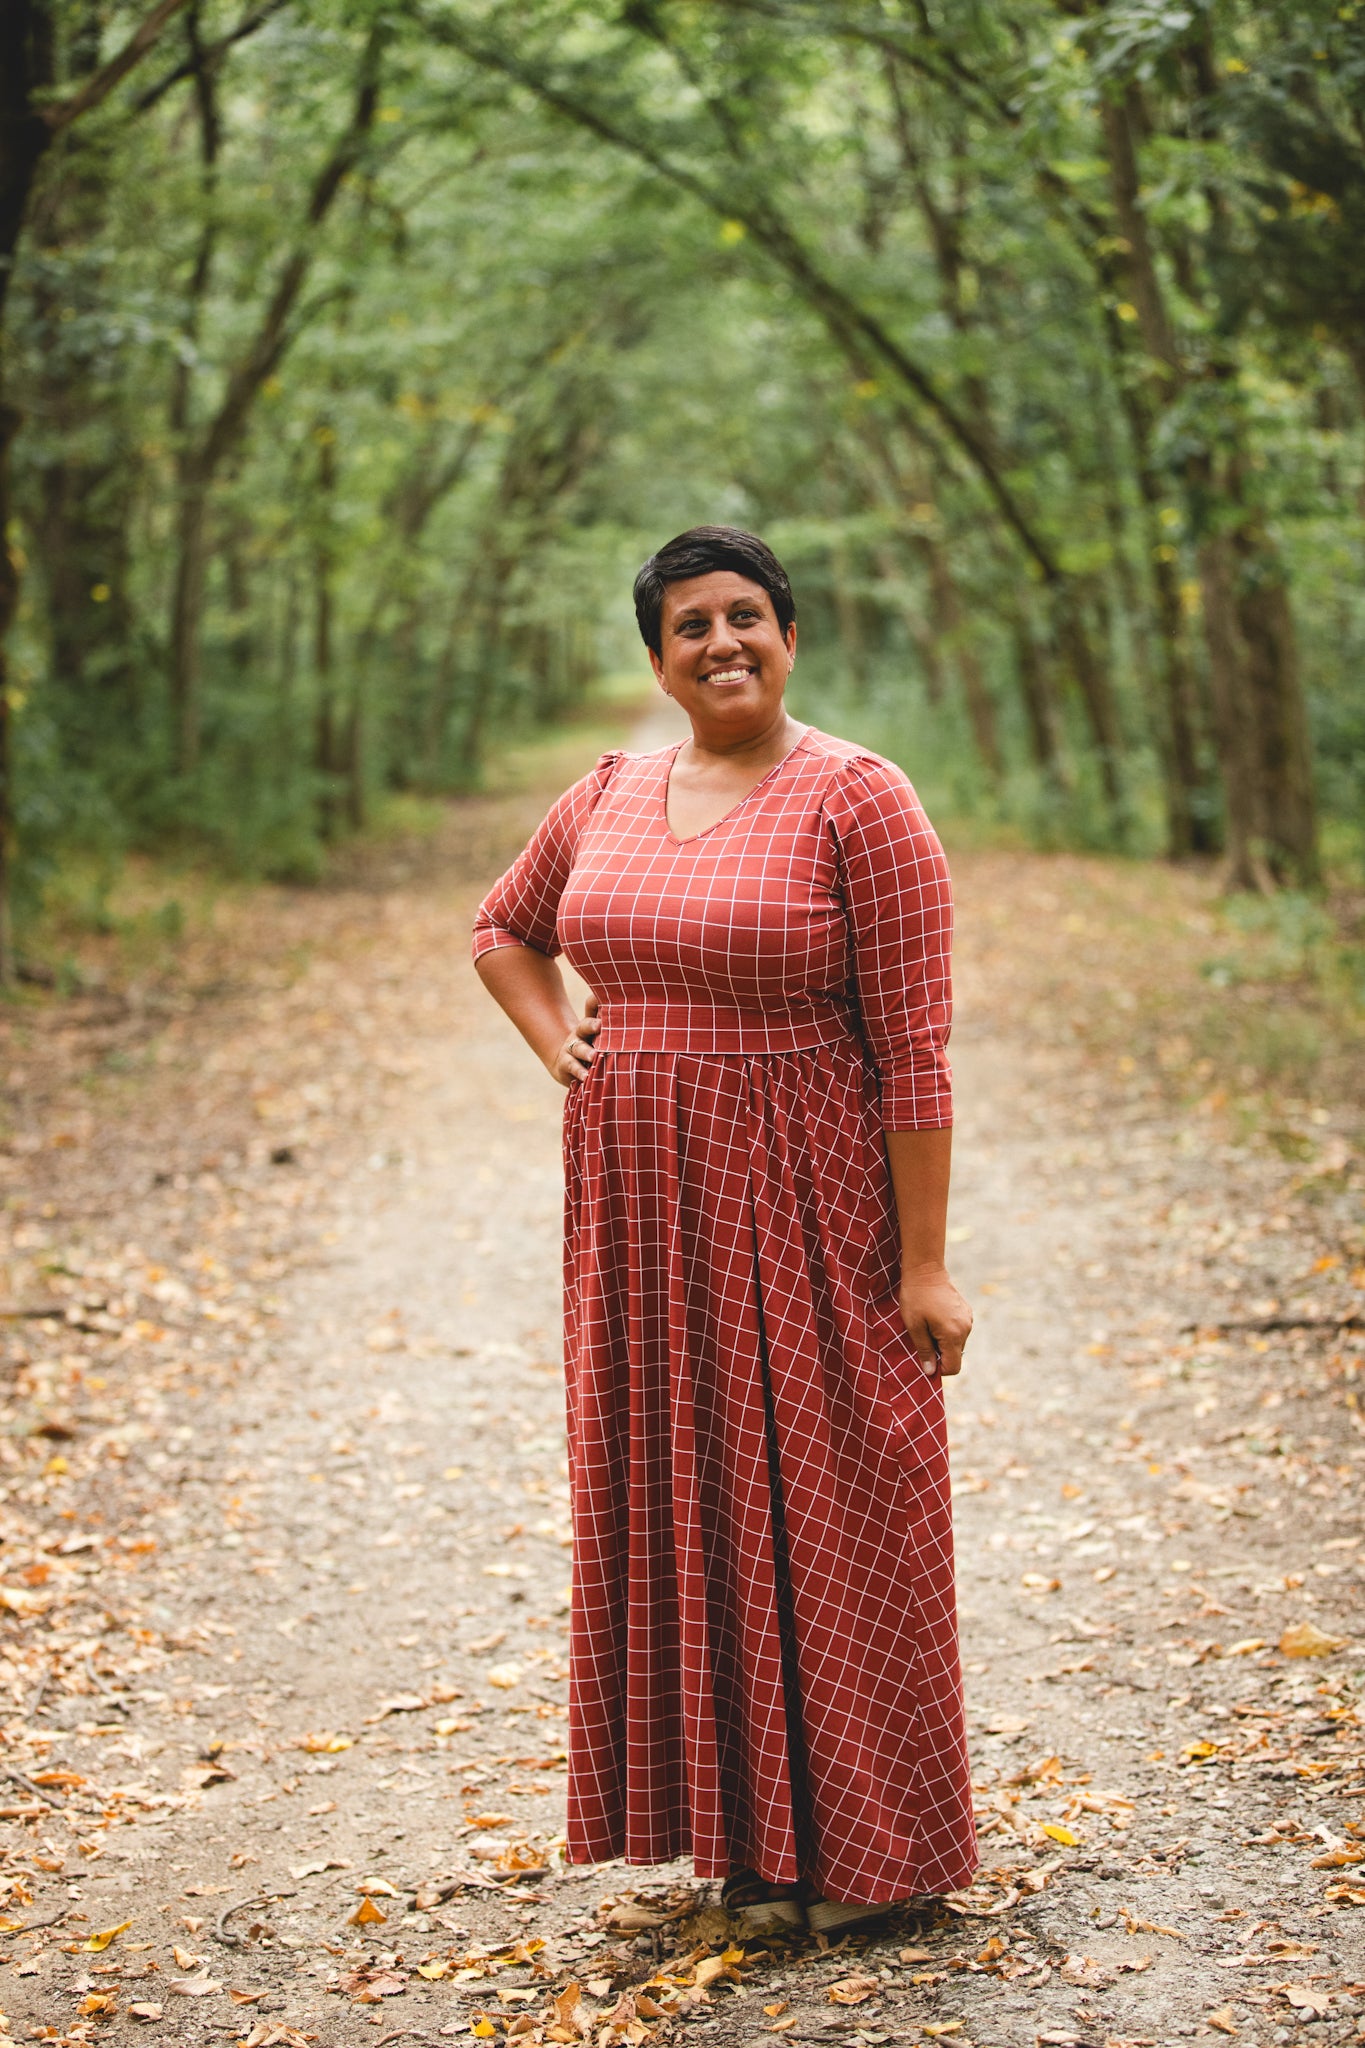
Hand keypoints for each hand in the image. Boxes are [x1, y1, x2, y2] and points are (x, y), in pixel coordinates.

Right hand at [548, 994, 600, 1086]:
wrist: (566, 1063)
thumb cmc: (590, 1046)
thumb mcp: (596, 1033)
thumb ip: (603, 1018)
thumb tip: (615, 999)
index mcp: (587, 1026)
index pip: (592, 1013)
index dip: (596, 1009)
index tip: (604, 1009)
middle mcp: (578, 1035)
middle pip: (584, 1028)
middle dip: (591, 1026)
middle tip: (600, 1026)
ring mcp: (571, 1050)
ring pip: (578, 1049)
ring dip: (586, 1052)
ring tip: (594, 1056)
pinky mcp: (565, 1065)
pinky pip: (572, 1068)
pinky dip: (579, 1072)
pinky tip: (586, 1076)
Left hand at [898, 1262, 972, 1377]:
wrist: (925, 1270)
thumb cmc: (915, 1298)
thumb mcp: (914, 1327)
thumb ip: (924, 1350)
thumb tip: (930, 1372)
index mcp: (953, 1335)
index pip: (953, 1367)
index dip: (938, 1368)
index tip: (925, 1356)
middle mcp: (966, 1329)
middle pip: (955, 1355)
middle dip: (940, 1353)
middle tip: (923, 1337)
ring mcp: (968, 1319)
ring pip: (957, 1343)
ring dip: (943, 1341)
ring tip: (928, 1325)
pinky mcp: (967, 1312)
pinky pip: (959, 1331)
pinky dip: (948, 1331)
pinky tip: (936, 1317)